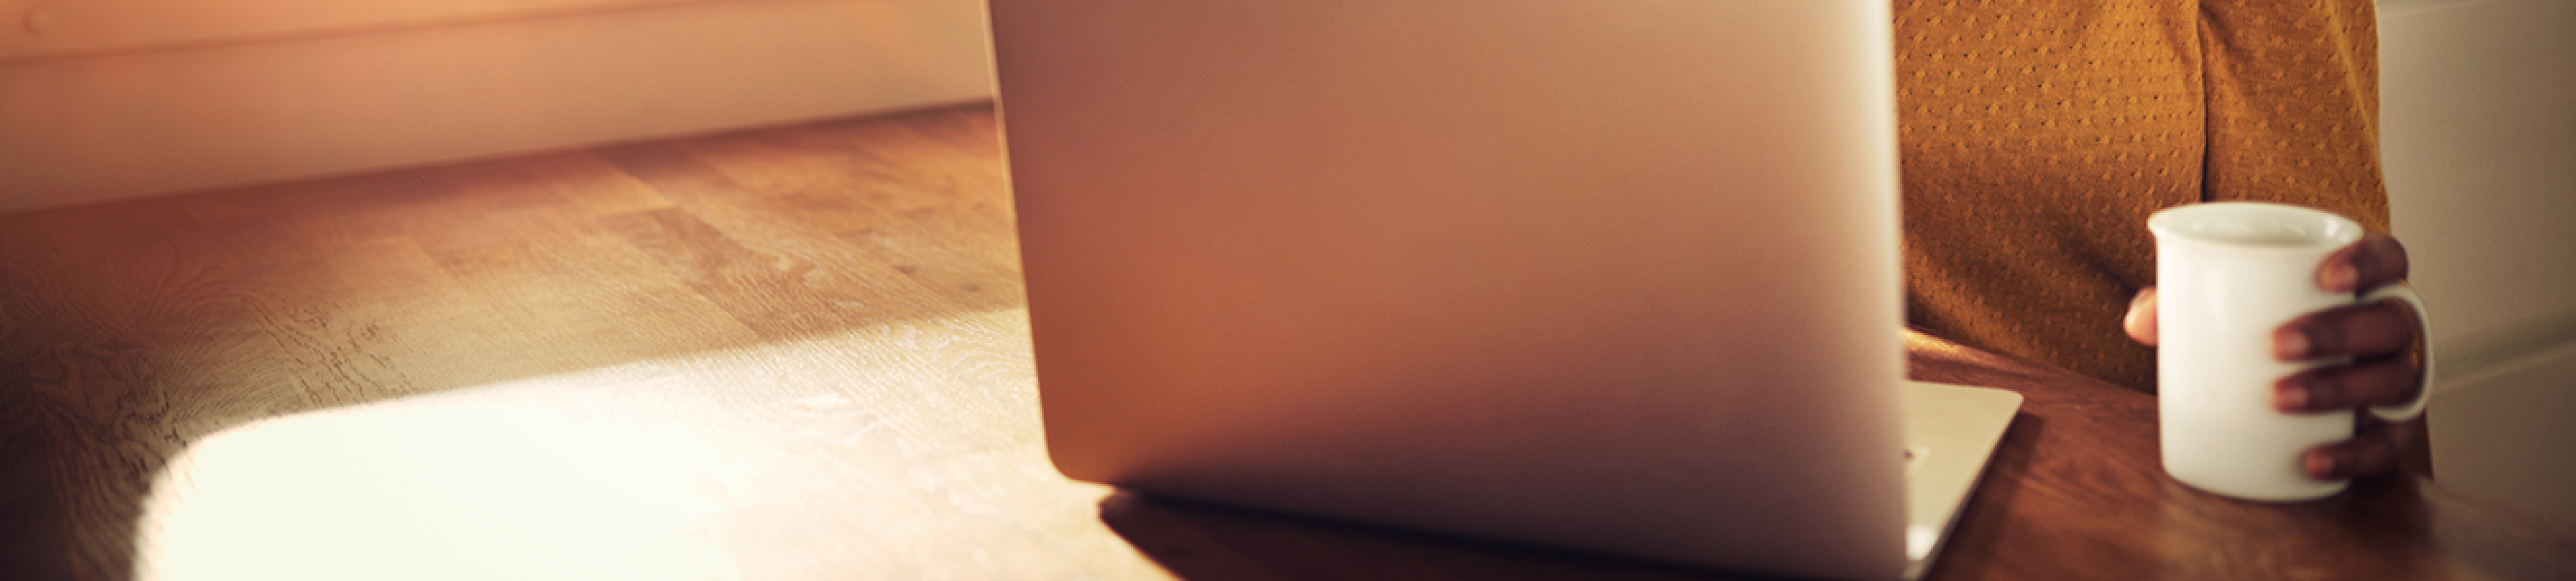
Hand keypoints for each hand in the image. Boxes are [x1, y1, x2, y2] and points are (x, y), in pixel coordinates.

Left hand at [2124, 233, 2426, 479]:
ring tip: (2279, 397)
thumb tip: (2139, 321)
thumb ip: (2181, 303)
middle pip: (2390, 321)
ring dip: (2339, 388)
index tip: (2326, 276)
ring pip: (2392, 379)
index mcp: (2360, 284)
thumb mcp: (2220, 308)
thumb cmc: (2254, 330)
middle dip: (2338, 332)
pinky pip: (2388, 445)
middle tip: (2276, 345)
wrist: (2275, 385)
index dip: (2368, 262)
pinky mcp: (2389, 429)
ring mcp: (2394, 378)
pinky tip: (2314, 460)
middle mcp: (2390, 328)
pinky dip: (2354, 454)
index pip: (2387, 257)